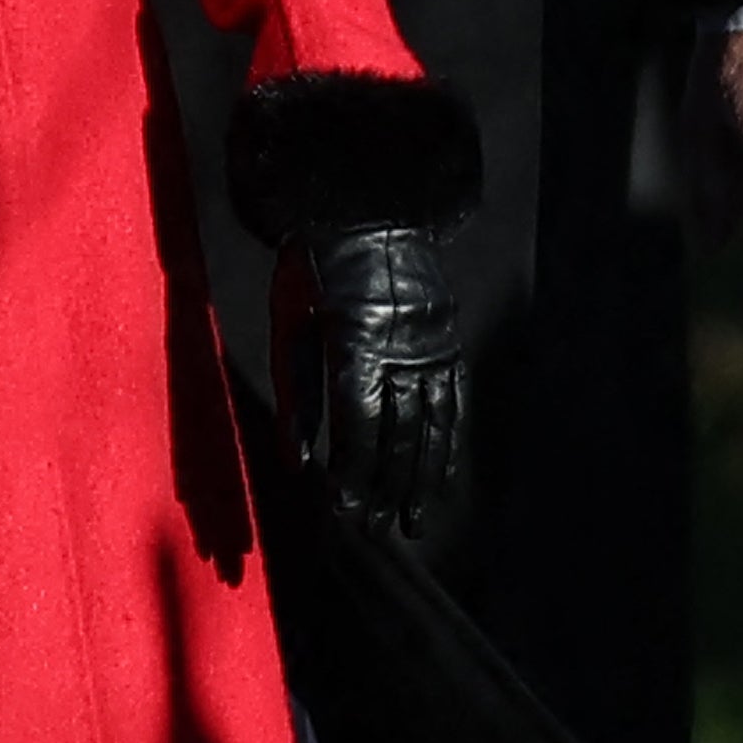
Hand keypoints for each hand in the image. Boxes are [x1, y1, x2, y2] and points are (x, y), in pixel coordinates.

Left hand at [224, 68, 479, 538]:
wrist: (367, 212)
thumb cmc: (311, 271)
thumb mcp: (289, 327)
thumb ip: (297, 398)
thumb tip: (299, 464)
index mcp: (358, 341)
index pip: (360, 426)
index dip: (354, 473)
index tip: (343, 511)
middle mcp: (404, 348)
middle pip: (399, 433)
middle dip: (386, 487)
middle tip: (375, 530)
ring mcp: (433, 344)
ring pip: (432, 425)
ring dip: (421, 477)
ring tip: (412, 522)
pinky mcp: (448, 341)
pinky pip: (453, 401)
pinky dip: (448, 442)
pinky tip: (442, 475)